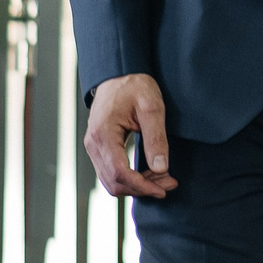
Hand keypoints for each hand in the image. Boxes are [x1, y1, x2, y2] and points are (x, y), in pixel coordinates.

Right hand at [83, 73, 177, 199]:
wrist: (119, 74)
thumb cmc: (135, 86)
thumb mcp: (152, 108)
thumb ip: (156, 138)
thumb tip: (161, 168)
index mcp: (103, 134)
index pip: (119, 173)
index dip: (142, 186)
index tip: (163, 189)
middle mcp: (93, 144)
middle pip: (113, 182)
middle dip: (142, 188)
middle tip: (169, 183)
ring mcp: (93, 147)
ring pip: (111, 180)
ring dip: (137, 185)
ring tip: (163, 179)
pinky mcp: (98, 147)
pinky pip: (111, 171)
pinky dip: (130, 178)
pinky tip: (150, 172)